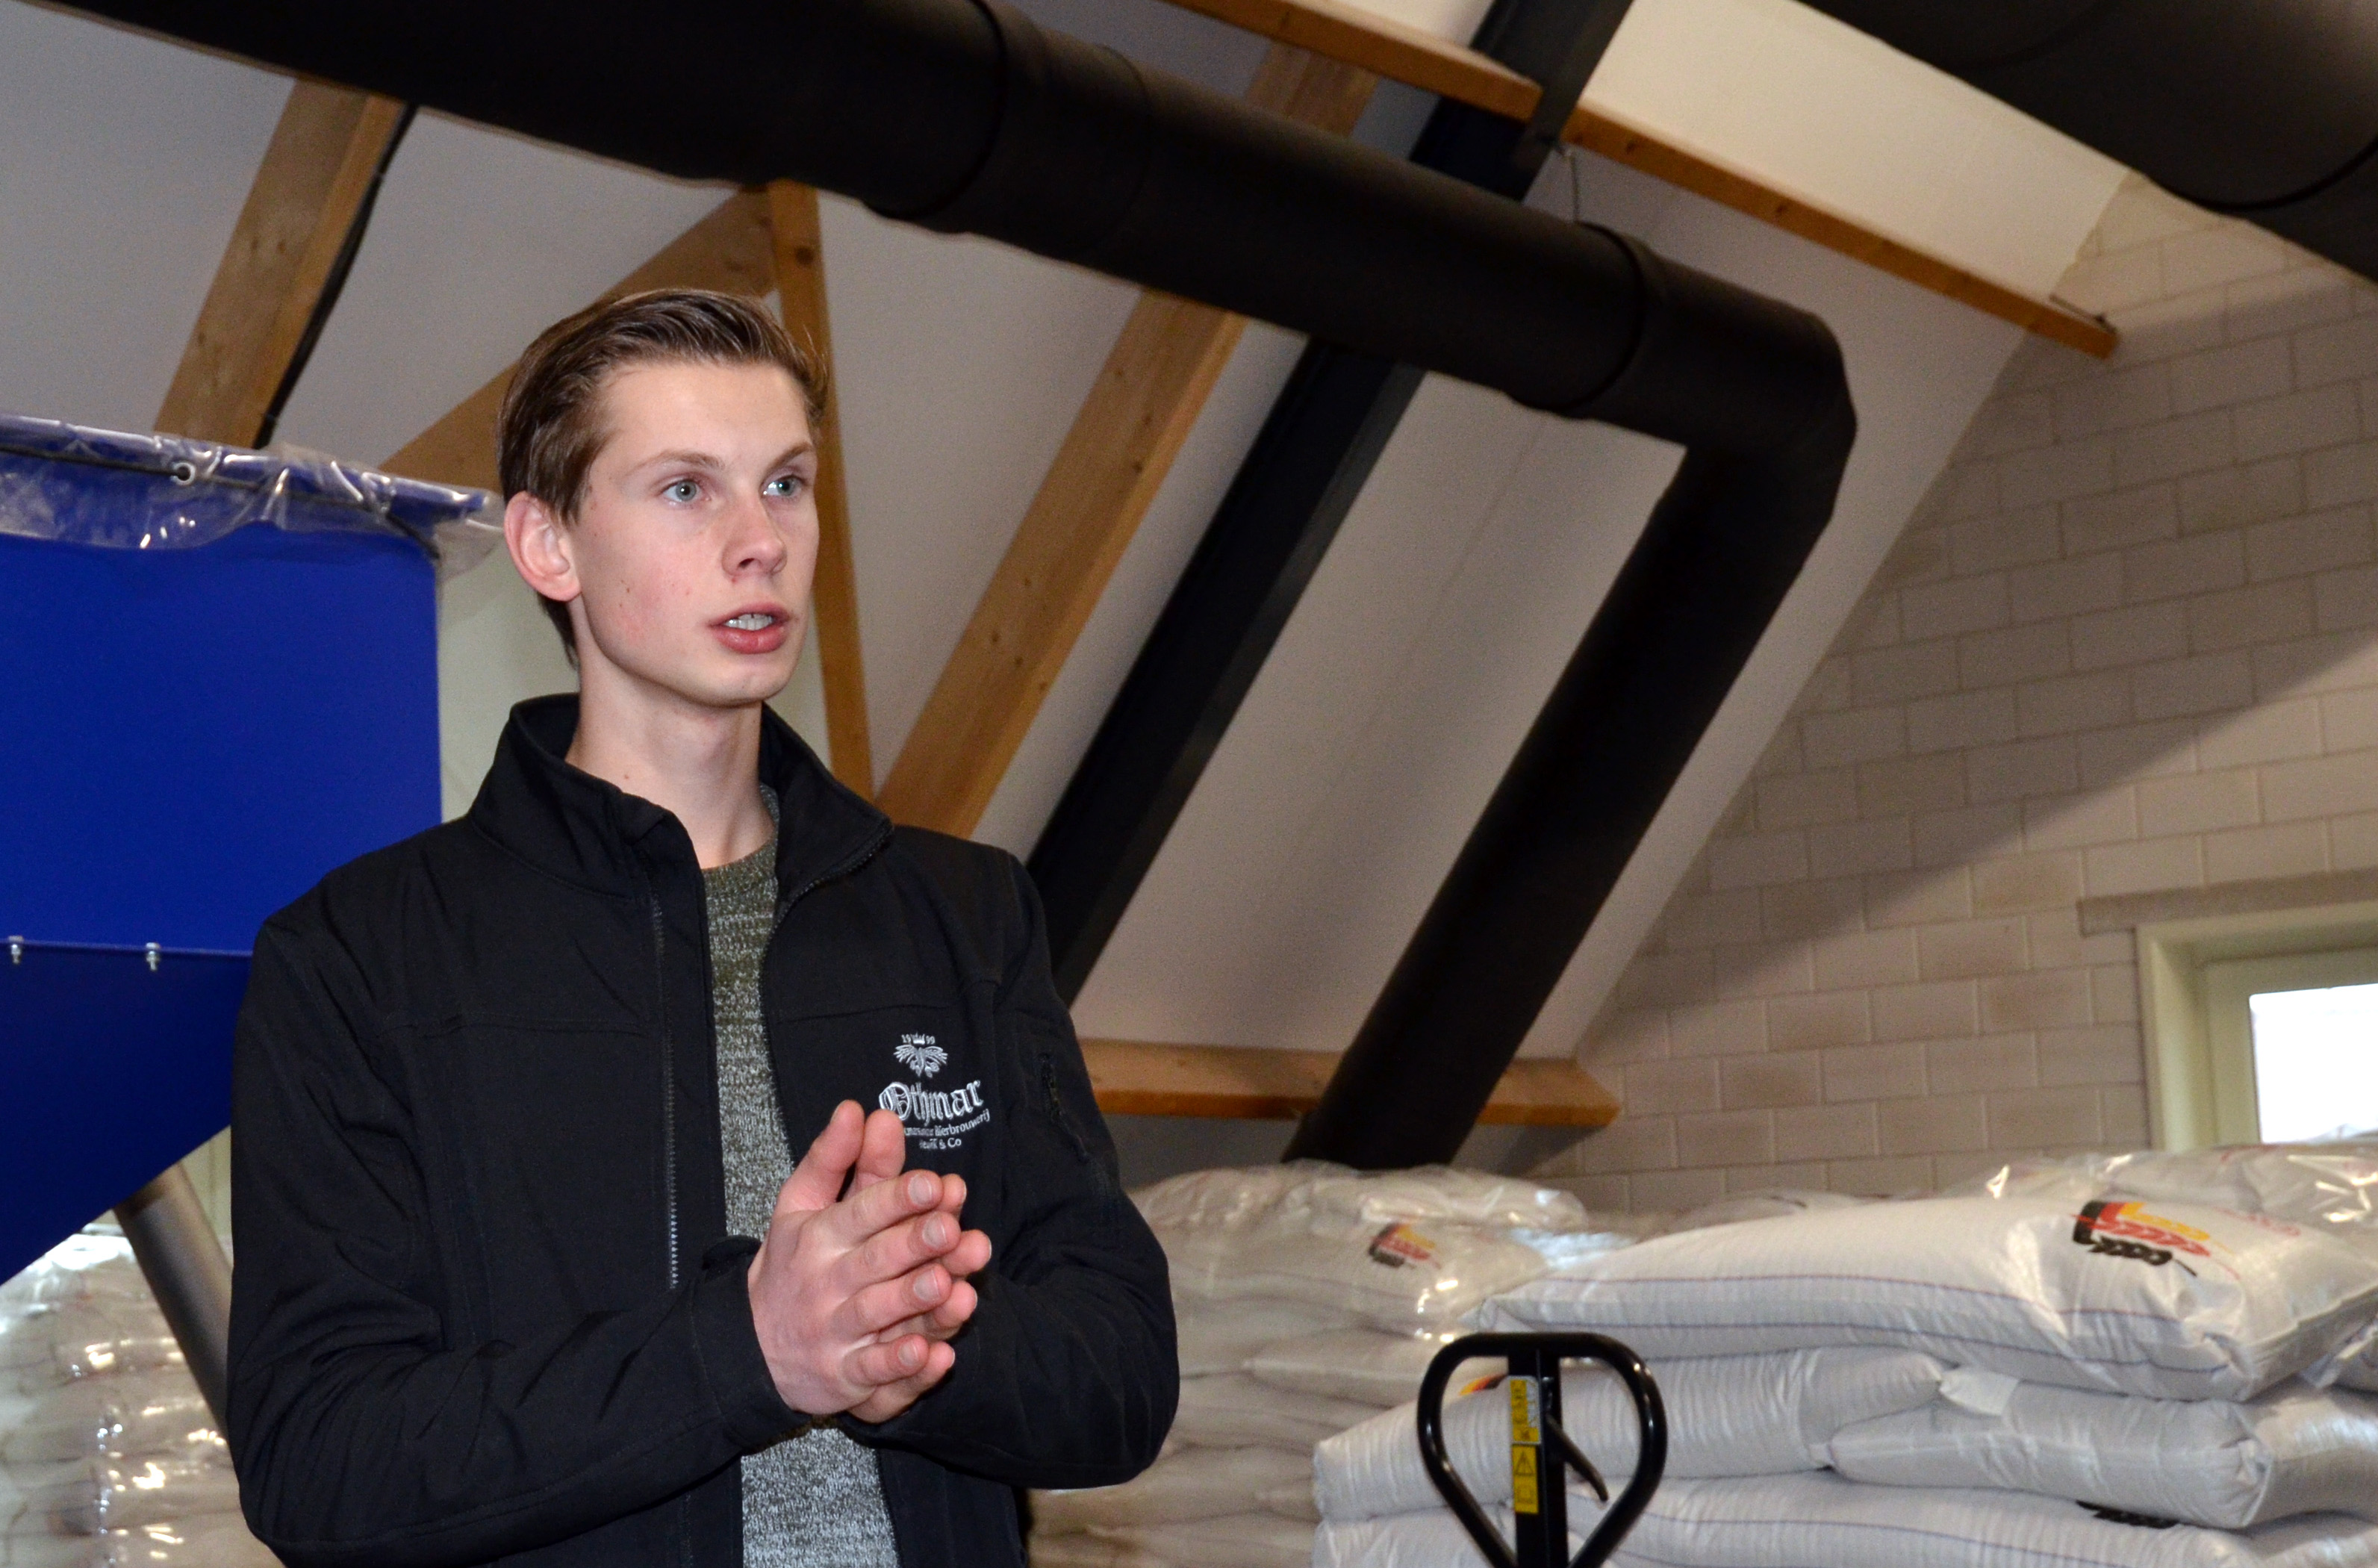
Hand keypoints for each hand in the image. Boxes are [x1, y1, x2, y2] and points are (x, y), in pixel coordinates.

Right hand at [745, 1102, 991, 1420]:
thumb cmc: (791, 1265)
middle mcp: (828, 1283)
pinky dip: (903, 1368)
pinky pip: (876, 1374)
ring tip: (948, 1285)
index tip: (936, 1183)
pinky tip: (935, 1355)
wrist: (749, 1347)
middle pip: (876, 1261)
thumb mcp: (801, 1207)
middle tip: (951, 1227)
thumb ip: (834, 1159)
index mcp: (820, 1236)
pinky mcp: (846, 1377)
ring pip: (879, 1315)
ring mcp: (836, 1333)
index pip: (861, 1212)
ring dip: (914, 1302)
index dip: (898, 1197)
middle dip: (914, 1244)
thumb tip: (858, 1108)